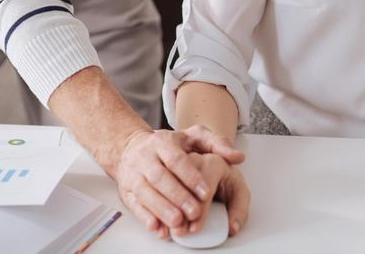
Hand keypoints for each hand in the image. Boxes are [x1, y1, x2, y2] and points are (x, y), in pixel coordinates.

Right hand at [114, 125, 244, 238]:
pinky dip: (145, 218)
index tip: (205, 192)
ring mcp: (133, 174)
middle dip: (177, 196)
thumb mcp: (195, 136)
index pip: (177, 159)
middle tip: (194, 213)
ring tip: (178, 223)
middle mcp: (145, 157)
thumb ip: (218, 144)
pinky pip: (134, 205)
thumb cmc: (170, 144)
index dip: (191, 176)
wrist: (131, 148)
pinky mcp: (126, 190)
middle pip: (160, 177)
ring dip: (161, 209)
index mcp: (163, 142)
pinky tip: (158, 228)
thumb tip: (238, 157)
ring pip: (145, 192)